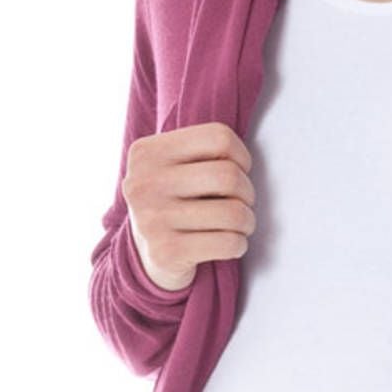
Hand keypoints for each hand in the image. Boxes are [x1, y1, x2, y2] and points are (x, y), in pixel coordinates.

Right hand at [122, 121, 255, 289]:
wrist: (145, 254)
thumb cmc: (173, 202)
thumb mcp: (172, 166)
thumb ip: (201, 151)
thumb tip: (243, 161)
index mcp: (146, 153)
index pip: (218, 137)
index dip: (241, 156)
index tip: (238, 170)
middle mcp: (143, 184)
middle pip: (228, 175)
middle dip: (247, 192)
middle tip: (242, 202)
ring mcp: (152, 220)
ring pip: (233, 212)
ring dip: (246, 221)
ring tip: (239, 224)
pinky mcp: (166, 252)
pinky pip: (228, 243)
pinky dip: (239, 244)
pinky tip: (230, 243)